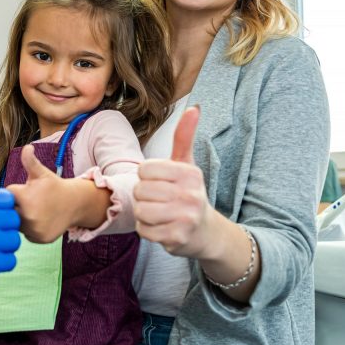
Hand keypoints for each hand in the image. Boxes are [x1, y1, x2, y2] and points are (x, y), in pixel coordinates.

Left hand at [6, 145, 75, 242]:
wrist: (75, 204)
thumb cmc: (54, 187)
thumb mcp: (41, 173)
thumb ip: (30, 161)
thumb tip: (27, 147)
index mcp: (25, 198)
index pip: (7, 196)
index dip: (15, 192)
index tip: (26, 191)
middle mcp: (28, 216)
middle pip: (9, 212)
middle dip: (16, 206)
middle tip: (32, 202)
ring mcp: (34, 229)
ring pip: (16, 225)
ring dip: (22, 218)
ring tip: (36, 211)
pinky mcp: (38, 239)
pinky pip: (25, 234)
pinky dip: (30, 229)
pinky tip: (41, 221)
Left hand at [134, 106, 213, 257]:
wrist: (204, 232)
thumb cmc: (188, 193)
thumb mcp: (187, 164)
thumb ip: (185, 136)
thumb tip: (193, 107)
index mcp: (190, 173)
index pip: (144, 169)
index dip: (146, 177)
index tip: (161, 183)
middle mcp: (190, 194)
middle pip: (140, 191)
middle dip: (144, 197)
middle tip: (160, 201)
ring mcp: (185, 218)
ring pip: (140, 211)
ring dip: (144, 214)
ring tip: (159, 213)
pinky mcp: (177, 238)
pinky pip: (144, 231)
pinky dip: (147, 230)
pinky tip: (161, 227)